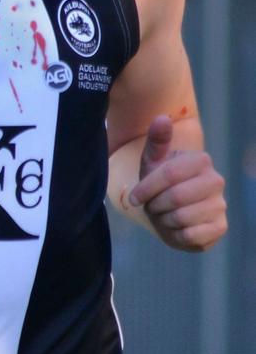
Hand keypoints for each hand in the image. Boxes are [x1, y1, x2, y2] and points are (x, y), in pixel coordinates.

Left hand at [129, 115, 226, 250]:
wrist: (171, 212)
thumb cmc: (160, 184)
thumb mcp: (153, 162)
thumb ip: (156, 140)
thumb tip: (162, 118)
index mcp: (201, 160)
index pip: (169, 174)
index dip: (147, 188)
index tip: (133, 198)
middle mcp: (216, 180)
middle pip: (175, 196)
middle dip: (155, 205)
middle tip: (151, 207)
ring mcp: (220, 204)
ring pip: (182, 217)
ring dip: (164, 220)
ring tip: (163, 215)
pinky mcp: (220, 227)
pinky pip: (191, 235)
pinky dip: (176, 234)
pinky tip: (175, 228)